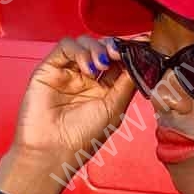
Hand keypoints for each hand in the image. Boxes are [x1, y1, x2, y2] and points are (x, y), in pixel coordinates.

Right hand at [0, 35, 135, 193]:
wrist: (53, 150)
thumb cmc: (82, 138)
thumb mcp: (115, 109)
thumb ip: (128, 82)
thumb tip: (142, 59)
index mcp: (105, 90)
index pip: (119, 62)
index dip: (128, 52)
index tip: (140, 46)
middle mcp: (87, 79)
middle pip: (103, 48)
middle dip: (113, 47)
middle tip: (118, 54)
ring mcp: (69, 72)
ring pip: (85, 43)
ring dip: (97, 48)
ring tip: (100, 65)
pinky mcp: (51, 67)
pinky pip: (66, 46)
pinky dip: (79, 50)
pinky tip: (86, 67)